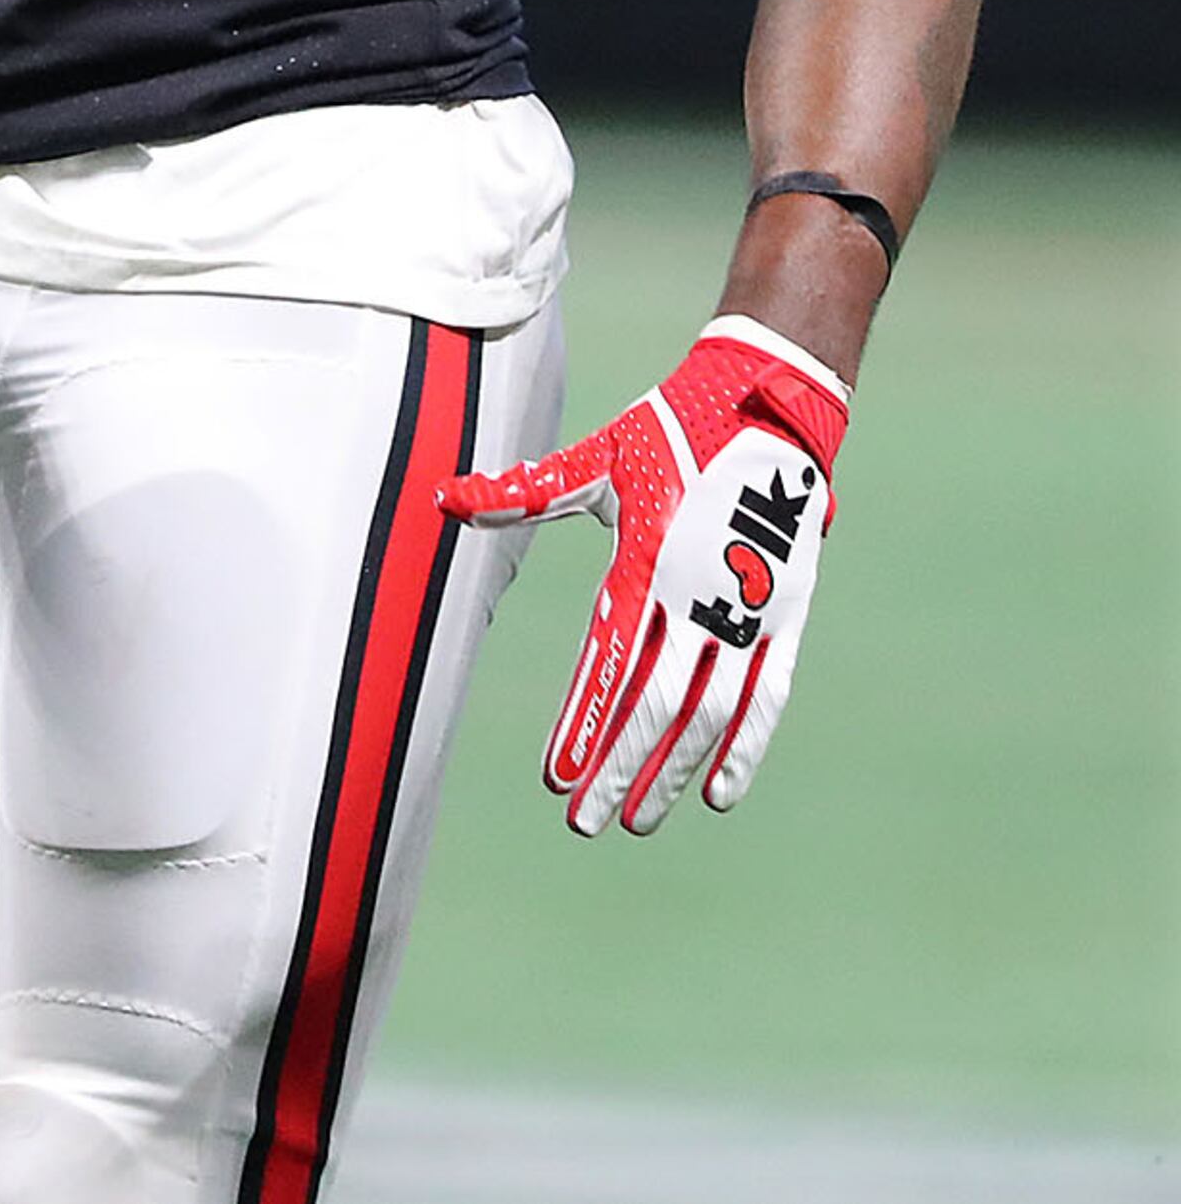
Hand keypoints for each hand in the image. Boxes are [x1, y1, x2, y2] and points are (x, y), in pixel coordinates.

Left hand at [439, 315, 848, 836]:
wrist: (769, 410)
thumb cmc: (668, 434)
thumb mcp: (595, 460)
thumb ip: (523, 491)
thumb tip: (443, 498)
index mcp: (646, 561)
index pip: (609, 662)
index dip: (584, 721)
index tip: (556, 775)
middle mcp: (698, 596)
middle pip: (655, 703)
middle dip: (619, 766)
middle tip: (583, 821)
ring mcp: (750, 612)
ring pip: (709, 713)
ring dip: (673, 770)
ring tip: (636, 819)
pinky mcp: (787, 619)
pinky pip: (767, 698)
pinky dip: (745, 747)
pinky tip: (719, 794)